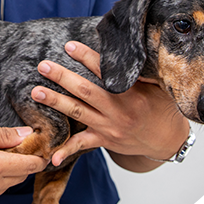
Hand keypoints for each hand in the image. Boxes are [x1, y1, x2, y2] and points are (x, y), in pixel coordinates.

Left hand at [31, 42, 188, 171]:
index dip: (86, 57)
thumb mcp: (156, 87)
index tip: (69, 46)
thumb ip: (139, 73)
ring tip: (36, 92)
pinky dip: (66, 150)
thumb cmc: (161, 108)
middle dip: (63, 77)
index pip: (104, 72)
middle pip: (86, 91)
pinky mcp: (104, 140)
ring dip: (56, 102)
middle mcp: (118, 111)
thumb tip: (124, 52)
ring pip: (78, 113)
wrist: (167, 139)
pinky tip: (52, 157)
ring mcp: (109, 127)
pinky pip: (83, 146)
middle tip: (44, 66)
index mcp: (131, 94)